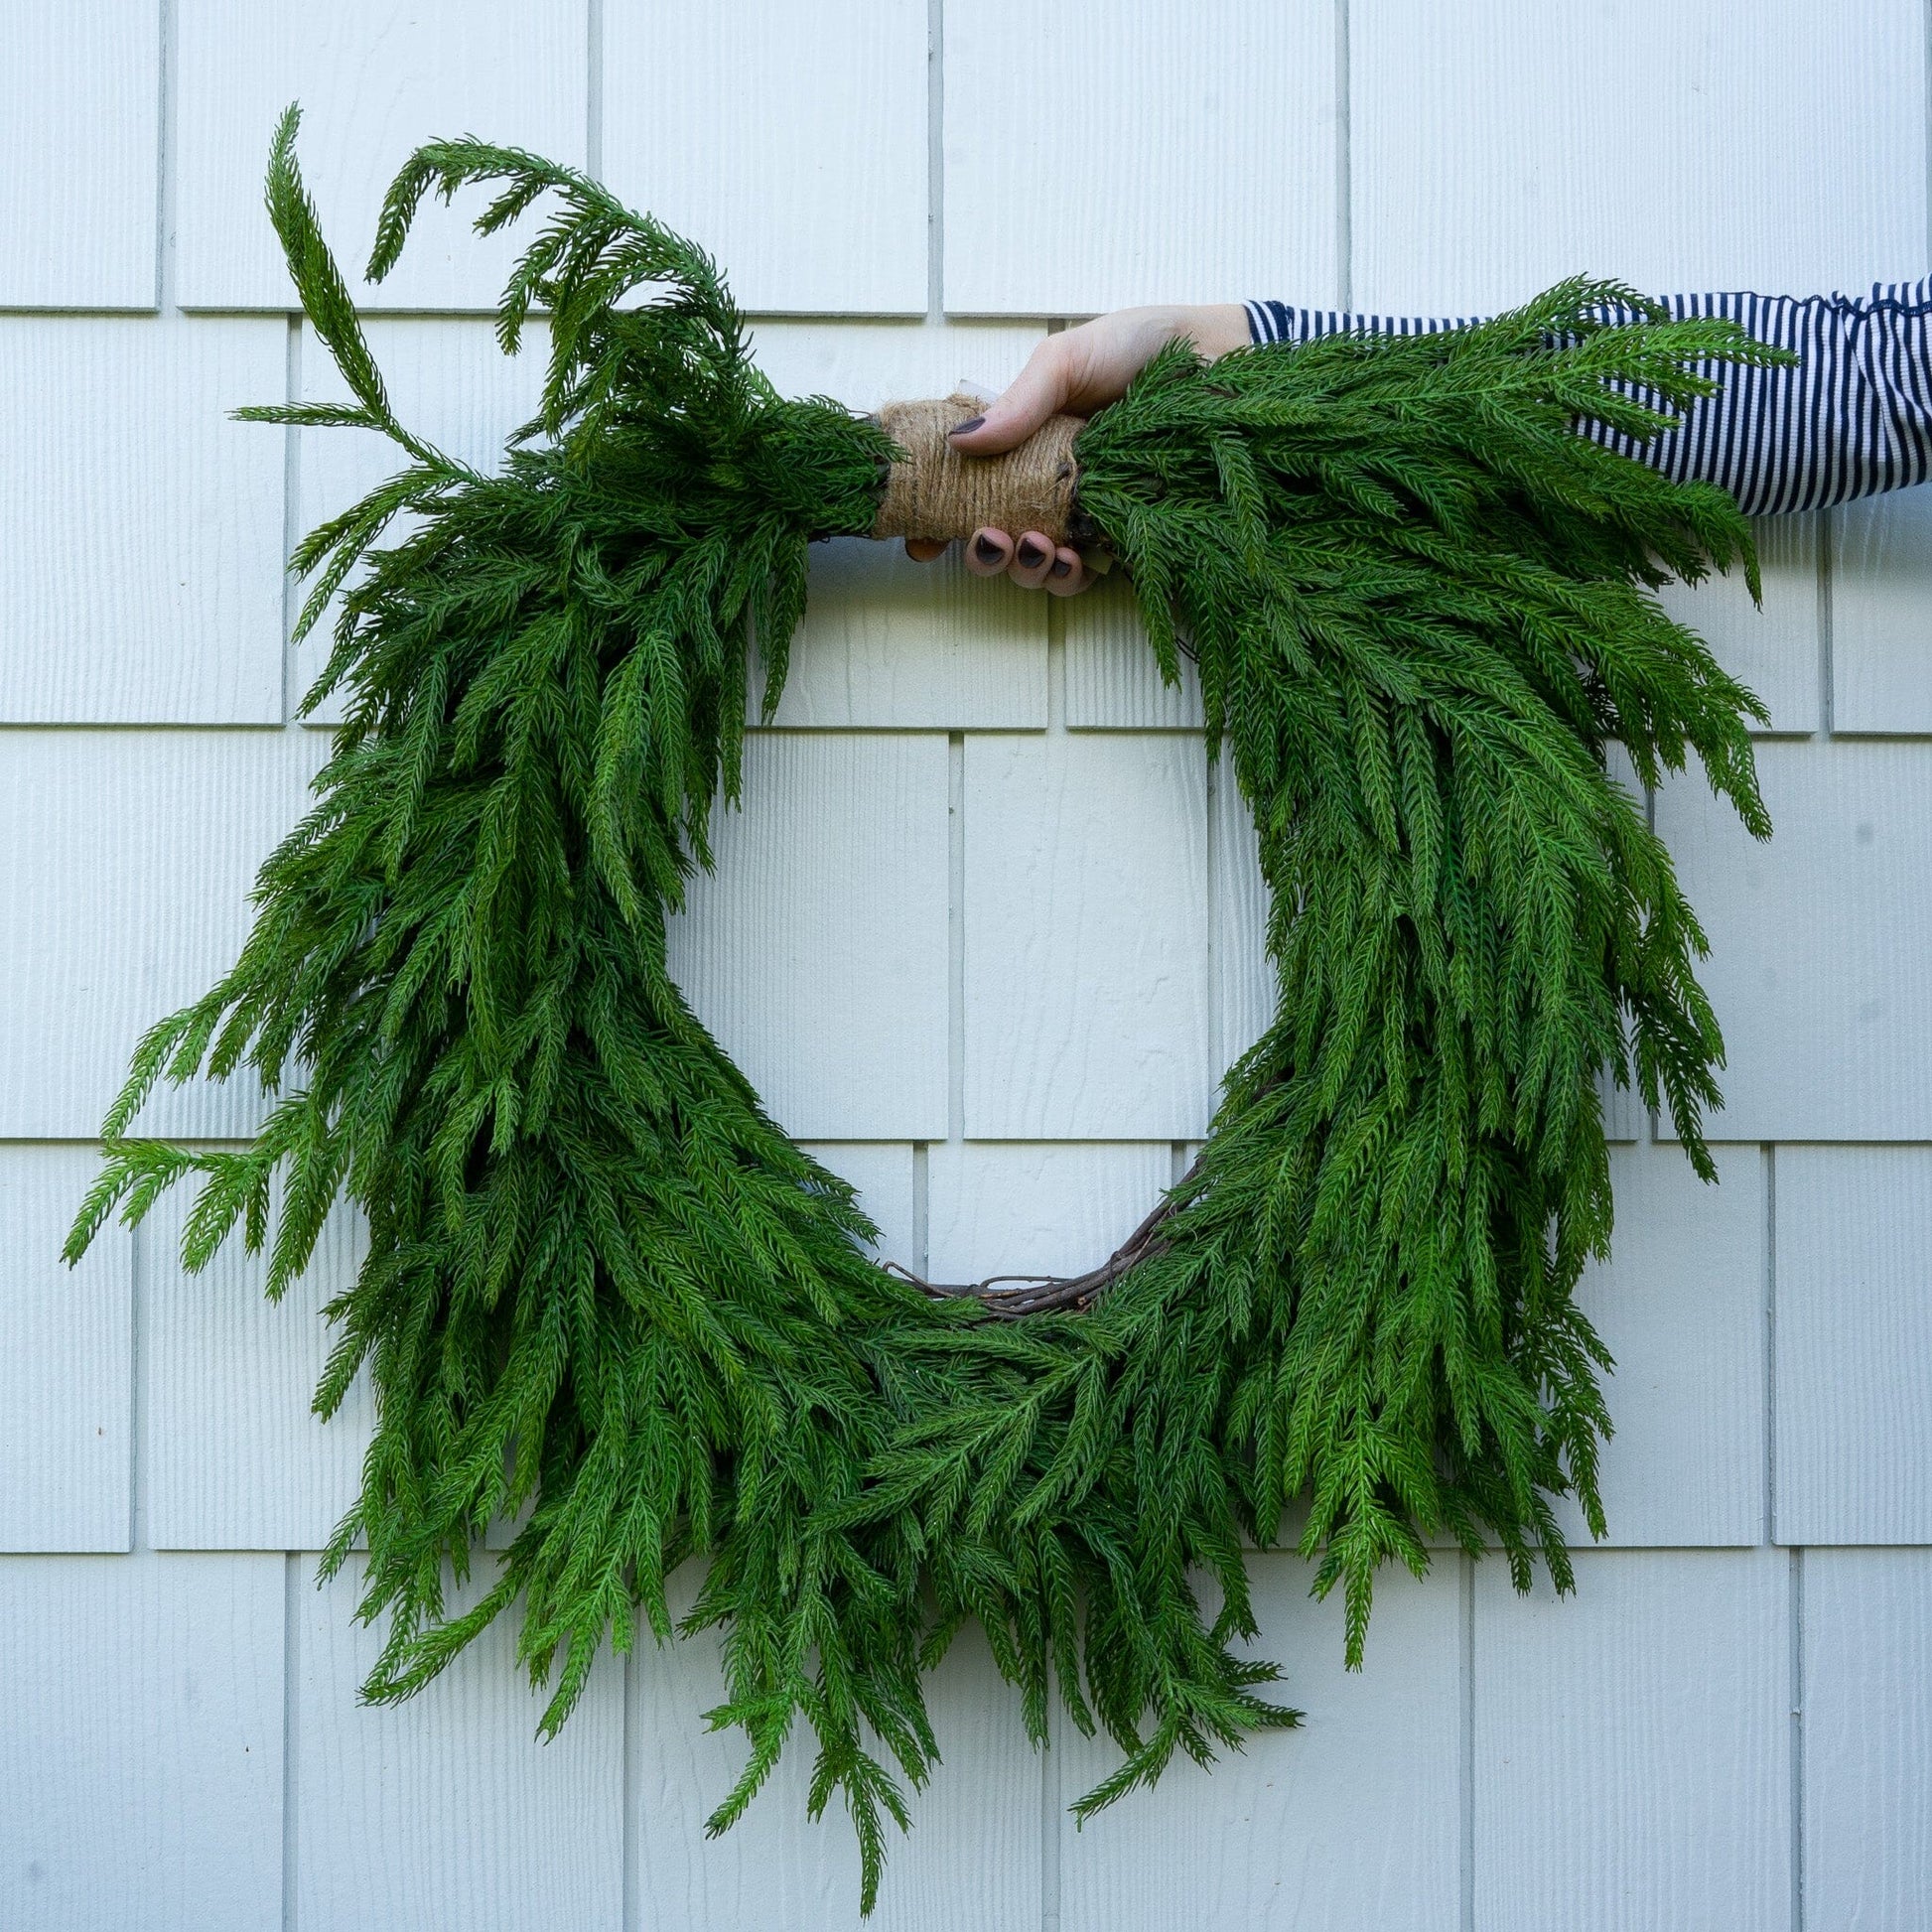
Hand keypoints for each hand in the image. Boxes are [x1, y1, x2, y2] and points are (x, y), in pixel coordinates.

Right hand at [904, 302, 1249, 593]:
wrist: (1223, 361)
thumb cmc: (1143, 347)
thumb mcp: (1067, 360)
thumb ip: (1018, 403)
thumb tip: (958, 443)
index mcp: (1021, 441)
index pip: (964, 487)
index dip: (935, 519)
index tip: (920, 541)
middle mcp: (1045, 483)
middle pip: (992, 538)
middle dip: (980, 554)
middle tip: (989, 540)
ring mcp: (1084, 514)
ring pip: (1034, 566)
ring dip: (1022, 570)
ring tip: (1034, 549)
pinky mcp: (1126, 536)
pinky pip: (1086, 576)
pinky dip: (1068, 578)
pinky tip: (1071, 561)